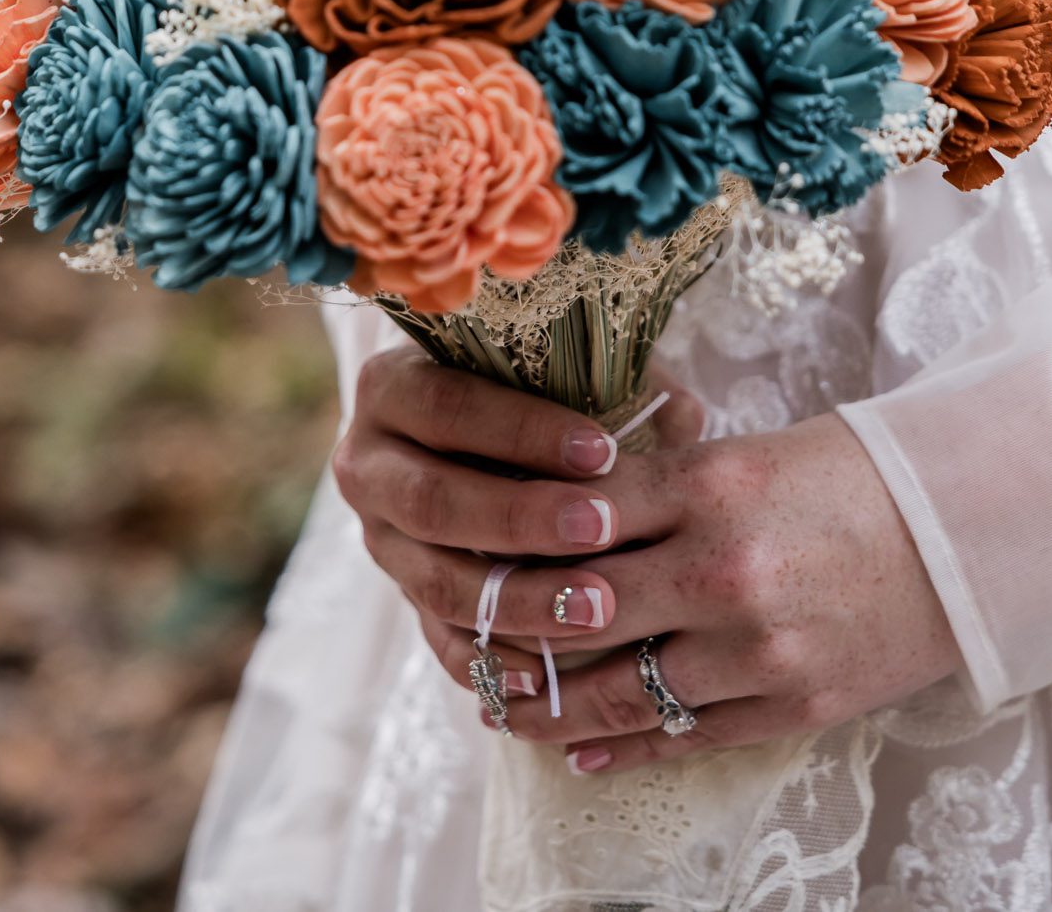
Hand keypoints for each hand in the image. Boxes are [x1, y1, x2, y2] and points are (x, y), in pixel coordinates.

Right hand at [332, 346, 709, 655]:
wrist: (475, 436)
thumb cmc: (532, 391)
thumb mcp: (560, 373)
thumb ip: (609, 384)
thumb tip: (682, 414)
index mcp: (391, 389)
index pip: (450, 408)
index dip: (522, 431)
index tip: (603, 450)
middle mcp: (368, 466)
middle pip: (433, 501)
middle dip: (520, 519)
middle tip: (601, 528)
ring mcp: (380, 540)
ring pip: (435, 581)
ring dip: (517, 599)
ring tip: (597, 607)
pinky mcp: (405, 598)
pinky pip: (439, 640)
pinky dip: (491, 664)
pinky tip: (546, 678)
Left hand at [333, 349, 958, 773]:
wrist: (965, 534)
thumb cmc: (847, 480)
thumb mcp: (746, 452)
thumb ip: (657, 477)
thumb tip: (561, 496)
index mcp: (708, 488)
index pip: (572, 520)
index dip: (508, 543)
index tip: (464, 554)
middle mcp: (723, 569)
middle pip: (577, 609)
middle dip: (508, 628)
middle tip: (462, 636)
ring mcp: (756, 645)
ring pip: (616, 690)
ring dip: (546, 704)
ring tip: (499, 704)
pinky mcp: (790, 703)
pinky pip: (682, 736)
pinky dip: (619, 748)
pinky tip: (576, 751)